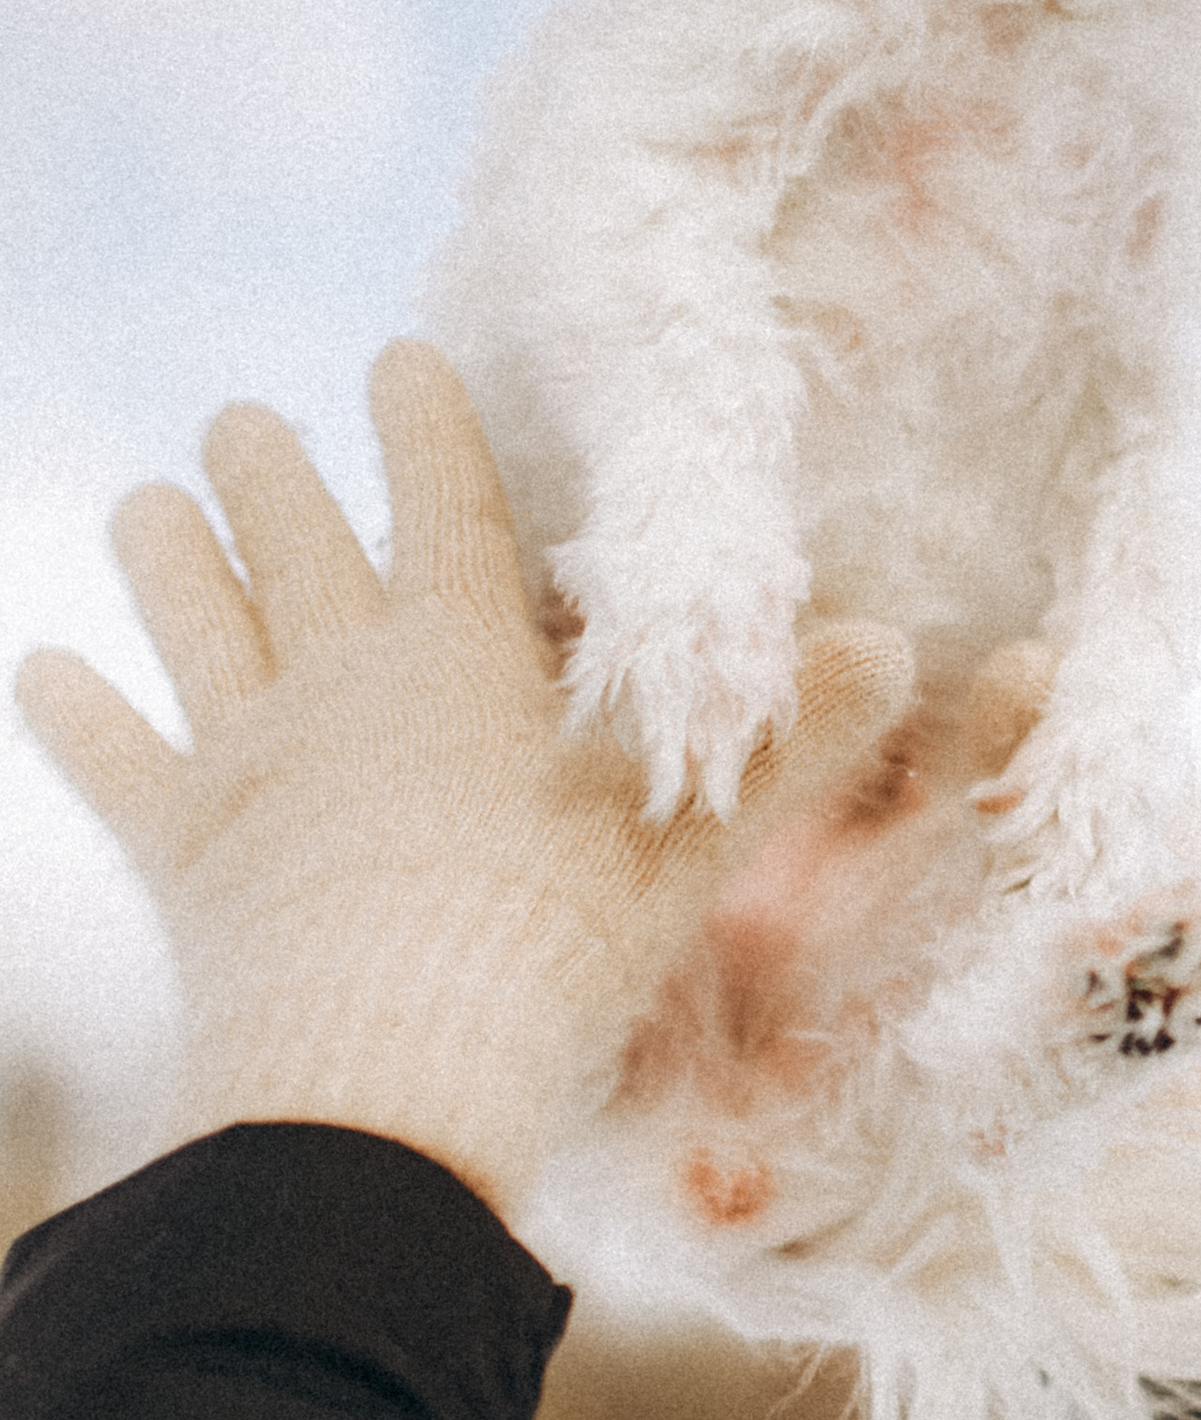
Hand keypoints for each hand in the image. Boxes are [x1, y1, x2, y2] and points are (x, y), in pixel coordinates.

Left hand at [14, 344, 913, 1225]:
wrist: (397, 1061)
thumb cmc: (564, 943)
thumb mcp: (698, 840)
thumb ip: (791, 738)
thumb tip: (897, 643)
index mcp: (467, 656)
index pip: (446, 503)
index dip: (422, 425)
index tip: (396, 358)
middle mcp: (347, 679)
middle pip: (295, 541)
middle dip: (266, 470)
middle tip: (237, 416)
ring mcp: (254, 759)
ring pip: (192, 623)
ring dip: (167, 558)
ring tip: (144, 502)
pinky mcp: (186, 851)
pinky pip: (115, 761)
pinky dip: (76, 713)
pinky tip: (44, 671)